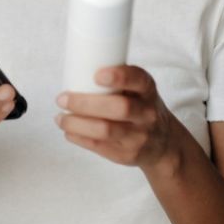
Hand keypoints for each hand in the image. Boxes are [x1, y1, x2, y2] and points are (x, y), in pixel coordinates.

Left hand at [54, 66, 182, 169]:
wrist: (163, 143)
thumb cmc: (141, 108)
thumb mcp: (140, 91)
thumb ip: (117, 81)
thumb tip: (76, 68)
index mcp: (148, 91)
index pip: (139, 80)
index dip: (120, 76)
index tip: (97, 74)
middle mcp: (147, 114)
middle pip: (119, 108)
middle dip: (85, 103)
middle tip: (62, 98)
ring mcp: (138, 136)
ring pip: (105, 130)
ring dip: (77, 124)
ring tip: (60, 118)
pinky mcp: (126, 154)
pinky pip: (99, 147)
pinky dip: (79, 138)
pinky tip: (68, 131)